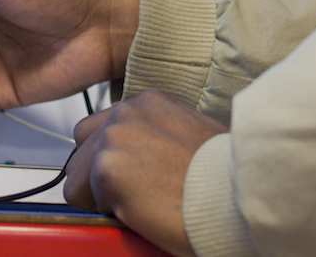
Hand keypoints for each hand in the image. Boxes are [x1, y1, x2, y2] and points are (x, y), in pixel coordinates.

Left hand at [66, 89, 226, 256]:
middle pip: (81, 151)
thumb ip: (154, 140)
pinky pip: (82, 201)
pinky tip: (141, 210)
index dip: (113, 162)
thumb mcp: (187, 139)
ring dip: (101, 197)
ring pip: (76, 178)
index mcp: (149, 103)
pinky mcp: (107, 168)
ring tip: (143, 203)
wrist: (238, 194)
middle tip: (138, 196)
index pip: (101, 130)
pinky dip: (106, 213)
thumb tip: (136, 165)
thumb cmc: (223, 176)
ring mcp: (115, 137)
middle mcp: (128, 112)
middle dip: (99, 179)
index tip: (134, 179)